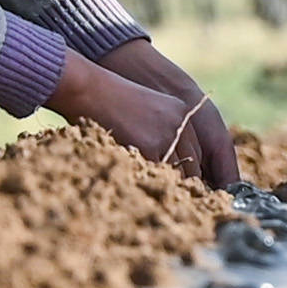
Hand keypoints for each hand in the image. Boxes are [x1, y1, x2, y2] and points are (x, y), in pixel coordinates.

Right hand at [90, 35, 240, 188]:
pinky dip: (151, 183)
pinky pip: (158, 175)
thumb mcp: (144, 109)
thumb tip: (167, 163)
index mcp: (181, 112)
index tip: (181, 186)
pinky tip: (141, 188)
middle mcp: (180, 123)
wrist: (89, 88)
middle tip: (173, 199)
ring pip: (178, 174)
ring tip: (157, 196)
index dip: (188, 171)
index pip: (196, 152)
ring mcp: (168, 135)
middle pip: (193, 165)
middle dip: (183, 183)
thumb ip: (160, 131)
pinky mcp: (152, 146)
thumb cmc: (107, 101)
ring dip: (167, 186)